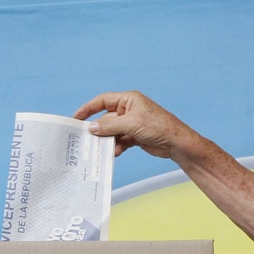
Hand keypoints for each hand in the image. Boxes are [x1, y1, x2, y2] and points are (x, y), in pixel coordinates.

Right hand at [73, 91, 197, 159]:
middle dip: (99, 129)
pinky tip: (114, 153)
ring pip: (112, 131)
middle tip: (86, 139)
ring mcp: (132, 124)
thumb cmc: (158, 127)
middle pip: (106, 118)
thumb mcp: (131, 124)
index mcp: (129, 100)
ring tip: (101, 149)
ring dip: (107, 140)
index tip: (77, 118)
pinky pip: (120, 140)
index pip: (103, 100)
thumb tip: (91, 128)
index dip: (89, 108)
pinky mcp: (135, 136)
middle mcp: (129, 110)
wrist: (176, 143)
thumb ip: (110, 126)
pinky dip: (116, 146)